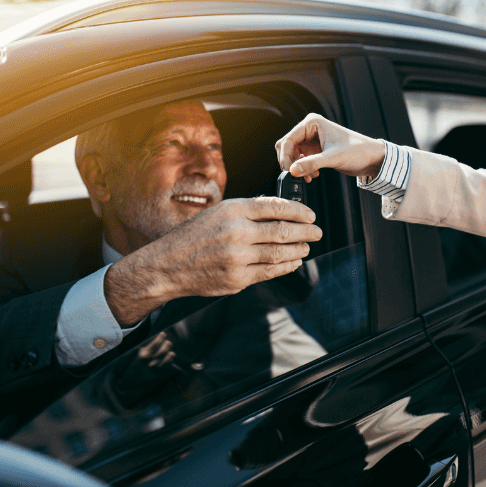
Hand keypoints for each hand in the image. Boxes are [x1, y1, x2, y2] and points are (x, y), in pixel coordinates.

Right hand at [104, 197, 321, 325]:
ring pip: (280, 253)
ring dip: (299, 250)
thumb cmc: (194, 235)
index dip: (299, 211)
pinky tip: (293, 262)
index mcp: (233, 210)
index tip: (311, 214)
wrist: (167, 265)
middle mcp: (237, 232)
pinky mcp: (238, 279)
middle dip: (306, 232)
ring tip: (306, 247)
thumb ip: (249, 209)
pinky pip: (270, 272)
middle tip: (317, 231)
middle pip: (283, 231)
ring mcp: (238, 258)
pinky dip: (286, 266)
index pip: (276, 207)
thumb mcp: (218, 211)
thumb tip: (280, 207)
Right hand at [275, 113, 385, 181]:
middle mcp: (310, 128)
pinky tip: (313, 175)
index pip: (288, 139)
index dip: (285, 157)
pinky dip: (303, 168)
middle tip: (297, 175)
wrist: (372, 158)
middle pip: (287, 146)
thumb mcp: (333, 158)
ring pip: (293, 154)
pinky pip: (301, 159)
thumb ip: (311, 164)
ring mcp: (313, 138)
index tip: (288, 172)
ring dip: (297, 167)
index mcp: (312, 123)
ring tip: (309, 176)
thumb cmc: (357, 151)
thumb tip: (292, 171)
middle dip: (290, 162)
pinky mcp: (316, 149)